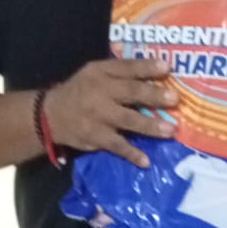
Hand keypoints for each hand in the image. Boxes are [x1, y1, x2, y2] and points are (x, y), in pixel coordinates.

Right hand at [44, 59, 178, 169]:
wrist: (51, 114)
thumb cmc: (82, 91)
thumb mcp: (95, 73)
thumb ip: (121, 73)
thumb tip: (157, 71)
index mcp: (102, 73)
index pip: (126, 67)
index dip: (147, 67)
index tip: (168, 67)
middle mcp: (100, 92)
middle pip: (130, 92)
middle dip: (153, 96)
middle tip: (175, 99)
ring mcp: (99, 116)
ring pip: (128, 120)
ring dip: (150, 125)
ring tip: (170, 131)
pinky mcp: (96, 136)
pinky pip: (117, 146)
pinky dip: (132, 154)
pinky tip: (146, 161)